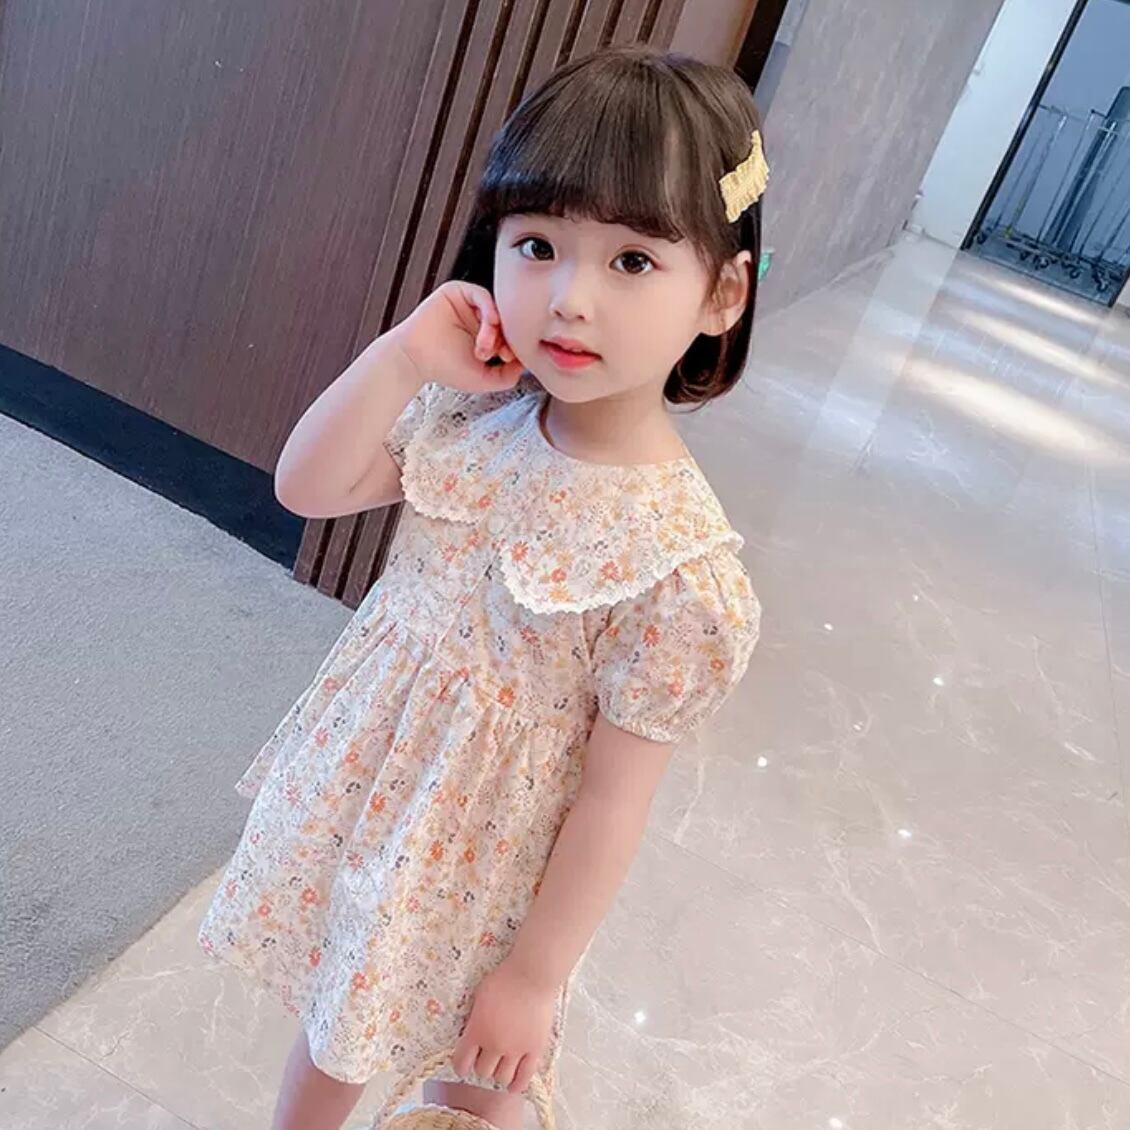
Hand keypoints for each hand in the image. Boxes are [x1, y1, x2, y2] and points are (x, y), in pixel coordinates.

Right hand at [389, 281, 525, 393]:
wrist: (415, 361)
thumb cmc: (445, 369)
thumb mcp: (486, 379)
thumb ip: (509, 376)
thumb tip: (526, 363)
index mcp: (487, 335)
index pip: (512, 334)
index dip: (516, 346)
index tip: (508, 361)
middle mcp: (479, 318)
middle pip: (507, 321)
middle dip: (507, 340)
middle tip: (499, 356)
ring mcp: (469, 305)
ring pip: (496, 309)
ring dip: (495, 330)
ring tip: (483, 349)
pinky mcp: (457, 293)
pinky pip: (482, 295)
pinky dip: (490, 312)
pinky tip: (487, 329)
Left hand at [451, 961, 557, 1092]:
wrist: (532, 975)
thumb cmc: (504, 979)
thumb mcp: (479, 997)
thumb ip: (474, 1019)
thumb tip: (471, 1033)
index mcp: (477, 1031)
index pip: (461, 1062)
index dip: (461, 1065)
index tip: (463, 1064)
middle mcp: (494, 1045)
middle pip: (482, 1071)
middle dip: (482, 1066)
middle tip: (486, 1059)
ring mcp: (516, 1049)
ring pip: (502, 1078)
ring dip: (499, 1074)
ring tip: (500, 1067)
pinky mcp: (535, 1049)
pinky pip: (525, 1077)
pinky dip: (517, 1084)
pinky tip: (513, 1084)